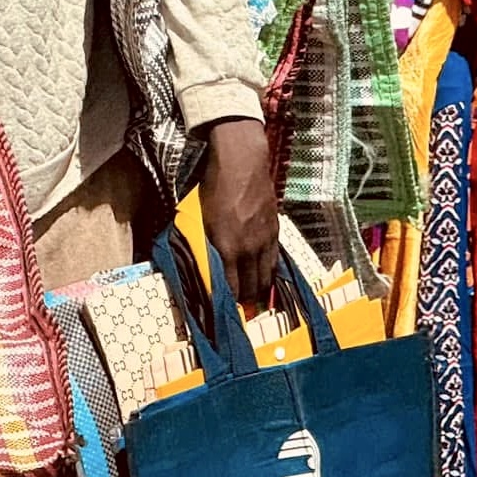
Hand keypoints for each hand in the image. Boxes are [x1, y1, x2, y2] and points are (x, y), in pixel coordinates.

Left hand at [197, 118, 278, 304]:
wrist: (242, 163)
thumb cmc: (214, 186)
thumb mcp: (200, 216)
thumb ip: (204, 241)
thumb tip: (203, 260)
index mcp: (226, 246)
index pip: (228, 286)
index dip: (226, 303)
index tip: (223, 313)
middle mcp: (248, 248)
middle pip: (250, 286)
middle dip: (244, 302)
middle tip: (240, 311)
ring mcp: (265, 240)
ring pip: (265, 276)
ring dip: (259, 291)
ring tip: (254, 301)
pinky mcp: (275, 231)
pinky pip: (275, 261)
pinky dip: (271, 274)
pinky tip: (267, 280)